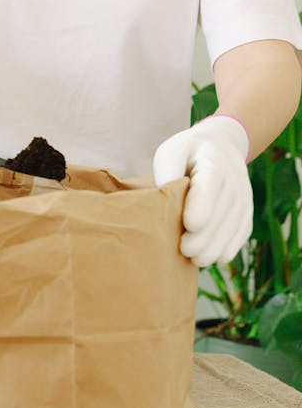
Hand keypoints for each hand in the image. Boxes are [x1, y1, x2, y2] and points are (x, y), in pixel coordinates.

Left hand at [153, 115, 251, 266]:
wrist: (219, 147)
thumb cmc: (186, 153)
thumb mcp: (171, 152)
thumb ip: (167, 170)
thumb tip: (161, 194)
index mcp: (213, 163)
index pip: (211, 185)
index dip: (203, 206)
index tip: (191, 225)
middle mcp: (234, 181)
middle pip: (223, 211)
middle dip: (206, 235)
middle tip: (186, 251)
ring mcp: (243, 197)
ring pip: (234, 225)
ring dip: (218, 245)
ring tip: (197, 260)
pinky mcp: (246, 210)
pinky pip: (242, 230)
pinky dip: (230, 245)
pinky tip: (215, 258)